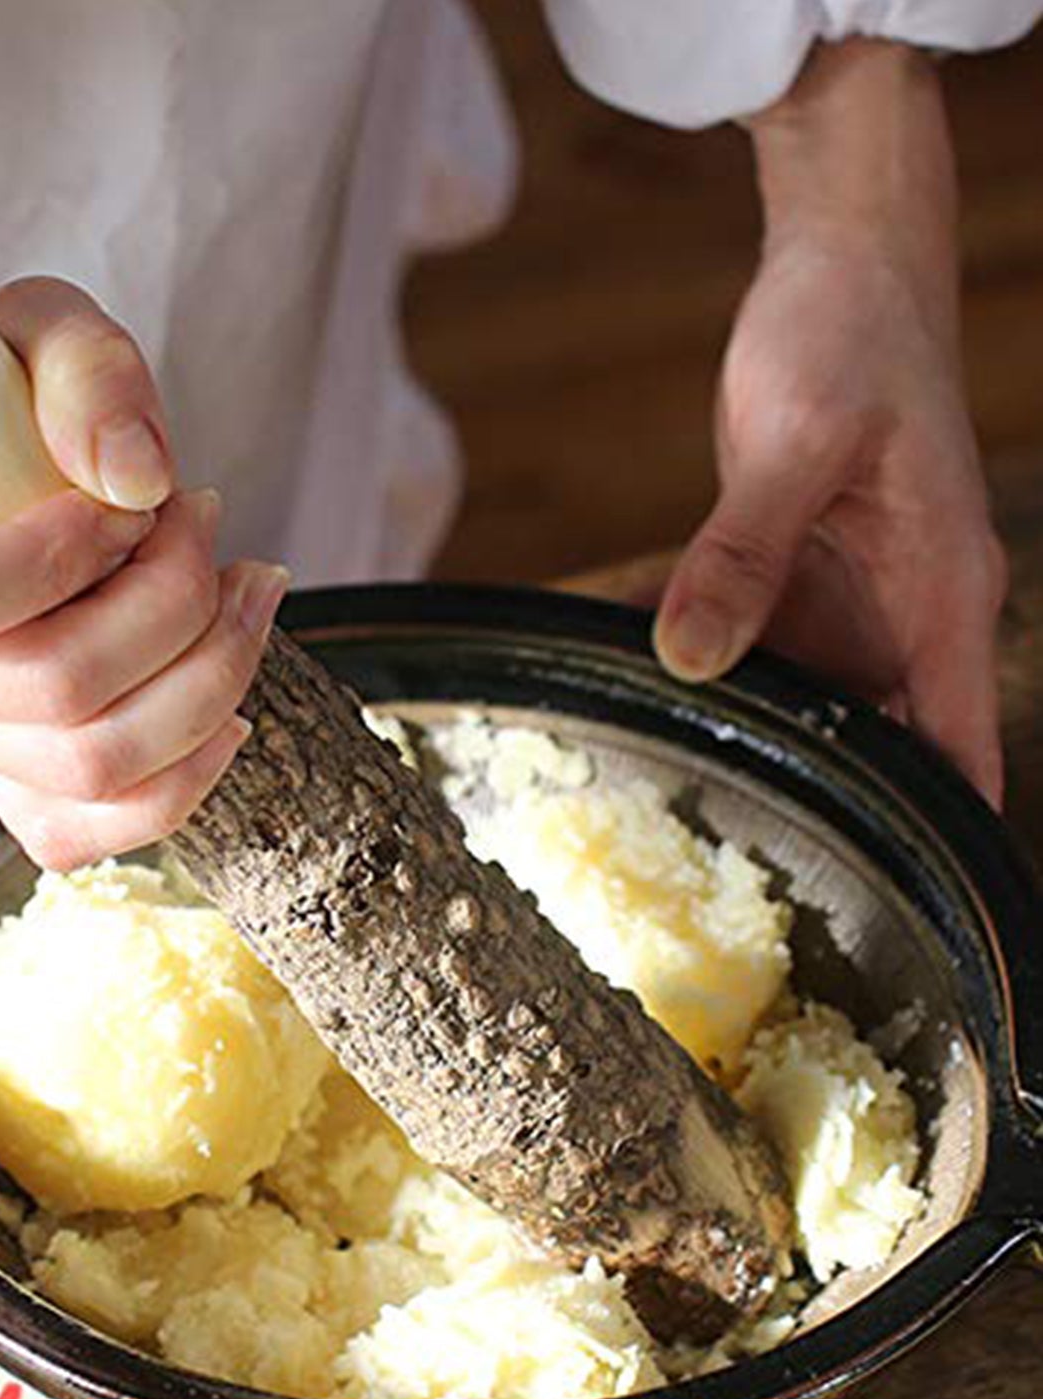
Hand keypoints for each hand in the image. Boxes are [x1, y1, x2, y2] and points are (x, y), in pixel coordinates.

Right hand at [0, 277, 285, 867]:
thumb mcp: (42, 328)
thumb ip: (86, 372)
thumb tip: (134, 483)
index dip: (63, 560)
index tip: (125, 505)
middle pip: (49, 694)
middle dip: (176, 607)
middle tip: (210, 527)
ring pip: (88, 766)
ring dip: (207, 677)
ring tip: (247, 593)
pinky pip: (81, 834)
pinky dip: (182, 780)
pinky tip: (226, 710)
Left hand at [653, 40, 1005, 804]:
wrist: (841, 264)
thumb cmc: (850, 336)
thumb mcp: (796, 445)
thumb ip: (744, 555)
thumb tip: (690, 659)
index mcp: (941, 592)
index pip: (959, 742)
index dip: (945, 831)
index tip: (914, 912)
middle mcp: (904, 609)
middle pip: (881, 740)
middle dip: (832, 803)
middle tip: (752, 879)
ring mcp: (850, 593)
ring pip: (812, 700)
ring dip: (763, 742)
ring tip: (689, 808)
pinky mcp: (796, 569)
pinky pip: (759, 645)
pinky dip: (721, 676)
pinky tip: (662, 706)